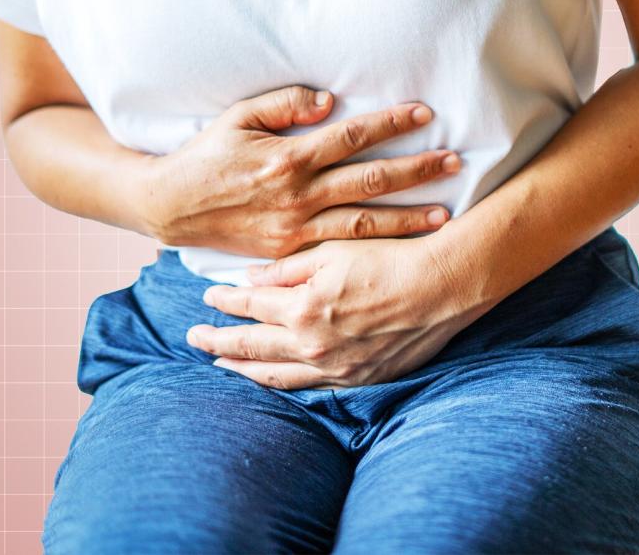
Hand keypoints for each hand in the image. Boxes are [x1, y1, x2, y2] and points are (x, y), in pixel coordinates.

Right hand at [143, 85, 462, 258]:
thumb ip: (284, 104)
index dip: (391, 123)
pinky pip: (340, 247)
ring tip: (446, 213)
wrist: (171, 207)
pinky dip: (374, 245)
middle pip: (369, 180)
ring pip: (363, 222)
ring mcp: (295, 228)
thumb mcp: (238, 118)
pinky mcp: (290, 250)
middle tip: (455, 161)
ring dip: (408, 218)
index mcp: (287, 157)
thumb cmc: (206, 155)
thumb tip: (330, 100)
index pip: (352, 136)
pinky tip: (402, 245)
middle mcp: (297, 195)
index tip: (425, 112)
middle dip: (416, 171)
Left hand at [185, 237, 481, 389]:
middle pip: (252, 346)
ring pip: (276, 375)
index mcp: (302, 309)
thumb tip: (251, 280)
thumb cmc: (390, 259)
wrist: (444, 288)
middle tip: (194, 336)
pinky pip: (310, 388)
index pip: (249, 306)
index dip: (224, 301)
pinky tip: (272, 378)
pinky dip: (283, 383)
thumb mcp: (333, 251)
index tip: (207, 296)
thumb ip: (288, 268)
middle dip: (219, 340)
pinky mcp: (359, 379)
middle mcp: (312, 345)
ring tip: (221, 363)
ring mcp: (335, 368)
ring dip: (243, 368)